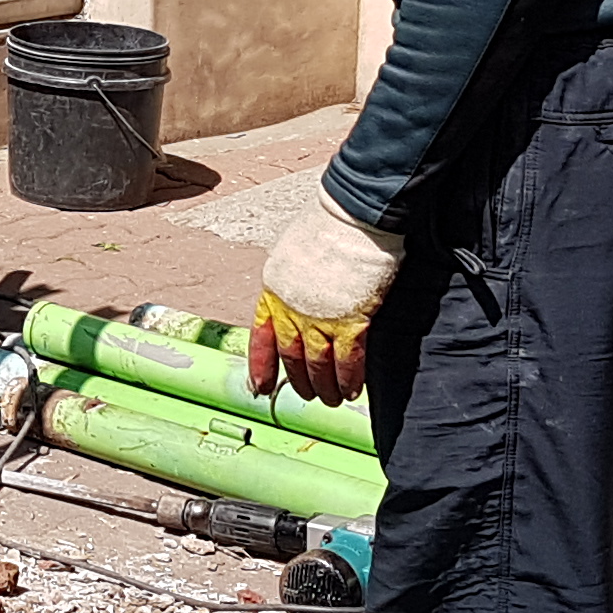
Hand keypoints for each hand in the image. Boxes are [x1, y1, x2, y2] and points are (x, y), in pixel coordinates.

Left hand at [251, 195, 403, 406]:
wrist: (354, 213)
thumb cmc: (330, 223)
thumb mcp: (294, 253)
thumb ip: (294, 280)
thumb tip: (302, 295)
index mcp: (273, 288)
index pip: (261, 335)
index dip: (260, 364)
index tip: (258, 386)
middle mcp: (291, 308)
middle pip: (291, 354)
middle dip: (299, 380)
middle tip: (306, 395)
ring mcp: (319, 317)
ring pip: (318, 364)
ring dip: (325, 386)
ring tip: (331, 399)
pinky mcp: (350, 321)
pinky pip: (348, 360)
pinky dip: (350, 379)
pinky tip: (352, 391)